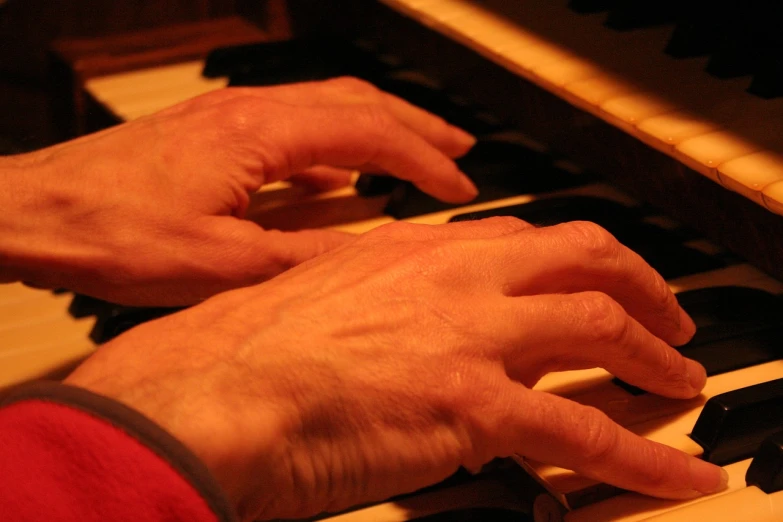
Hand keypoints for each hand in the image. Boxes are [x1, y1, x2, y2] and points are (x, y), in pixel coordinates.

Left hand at [0, 77, 475, 304]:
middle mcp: (248, 111)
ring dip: (376, 128)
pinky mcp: (209, 134)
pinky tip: (334, 174)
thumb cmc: (111, 233)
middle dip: (415, 126)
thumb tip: (364, 254)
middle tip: (459, 148)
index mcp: (260, 133)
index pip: (369, 133)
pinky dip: (328, 145)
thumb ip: (303, 254)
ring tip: (412, 151)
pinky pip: (288, 126)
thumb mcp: (223, 262)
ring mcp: (227, 117)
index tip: (459, 186)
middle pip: (355, 102)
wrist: (33, 212)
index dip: (423, 159)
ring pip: (323, 107)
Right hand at [65, 217, 726, 520]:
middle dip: (638, 283)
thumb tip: (398, 332)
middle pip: (580, 257)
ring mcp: (468, 334)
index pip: (515, 240)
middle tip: (664, 312)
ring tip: (679, 380)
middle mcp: (450, 276)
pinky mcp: (473, 403)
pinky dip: (643, 456)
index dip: (564, 262)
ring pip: (601, 328)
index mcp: (407, 252)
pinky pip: (585, 431)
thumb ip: (370, 305)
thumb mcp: (314, 301)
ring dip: (654, 356)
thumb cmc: (235, 354)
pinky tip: (676, 472)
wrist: (206, 392)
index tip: (585, 281)